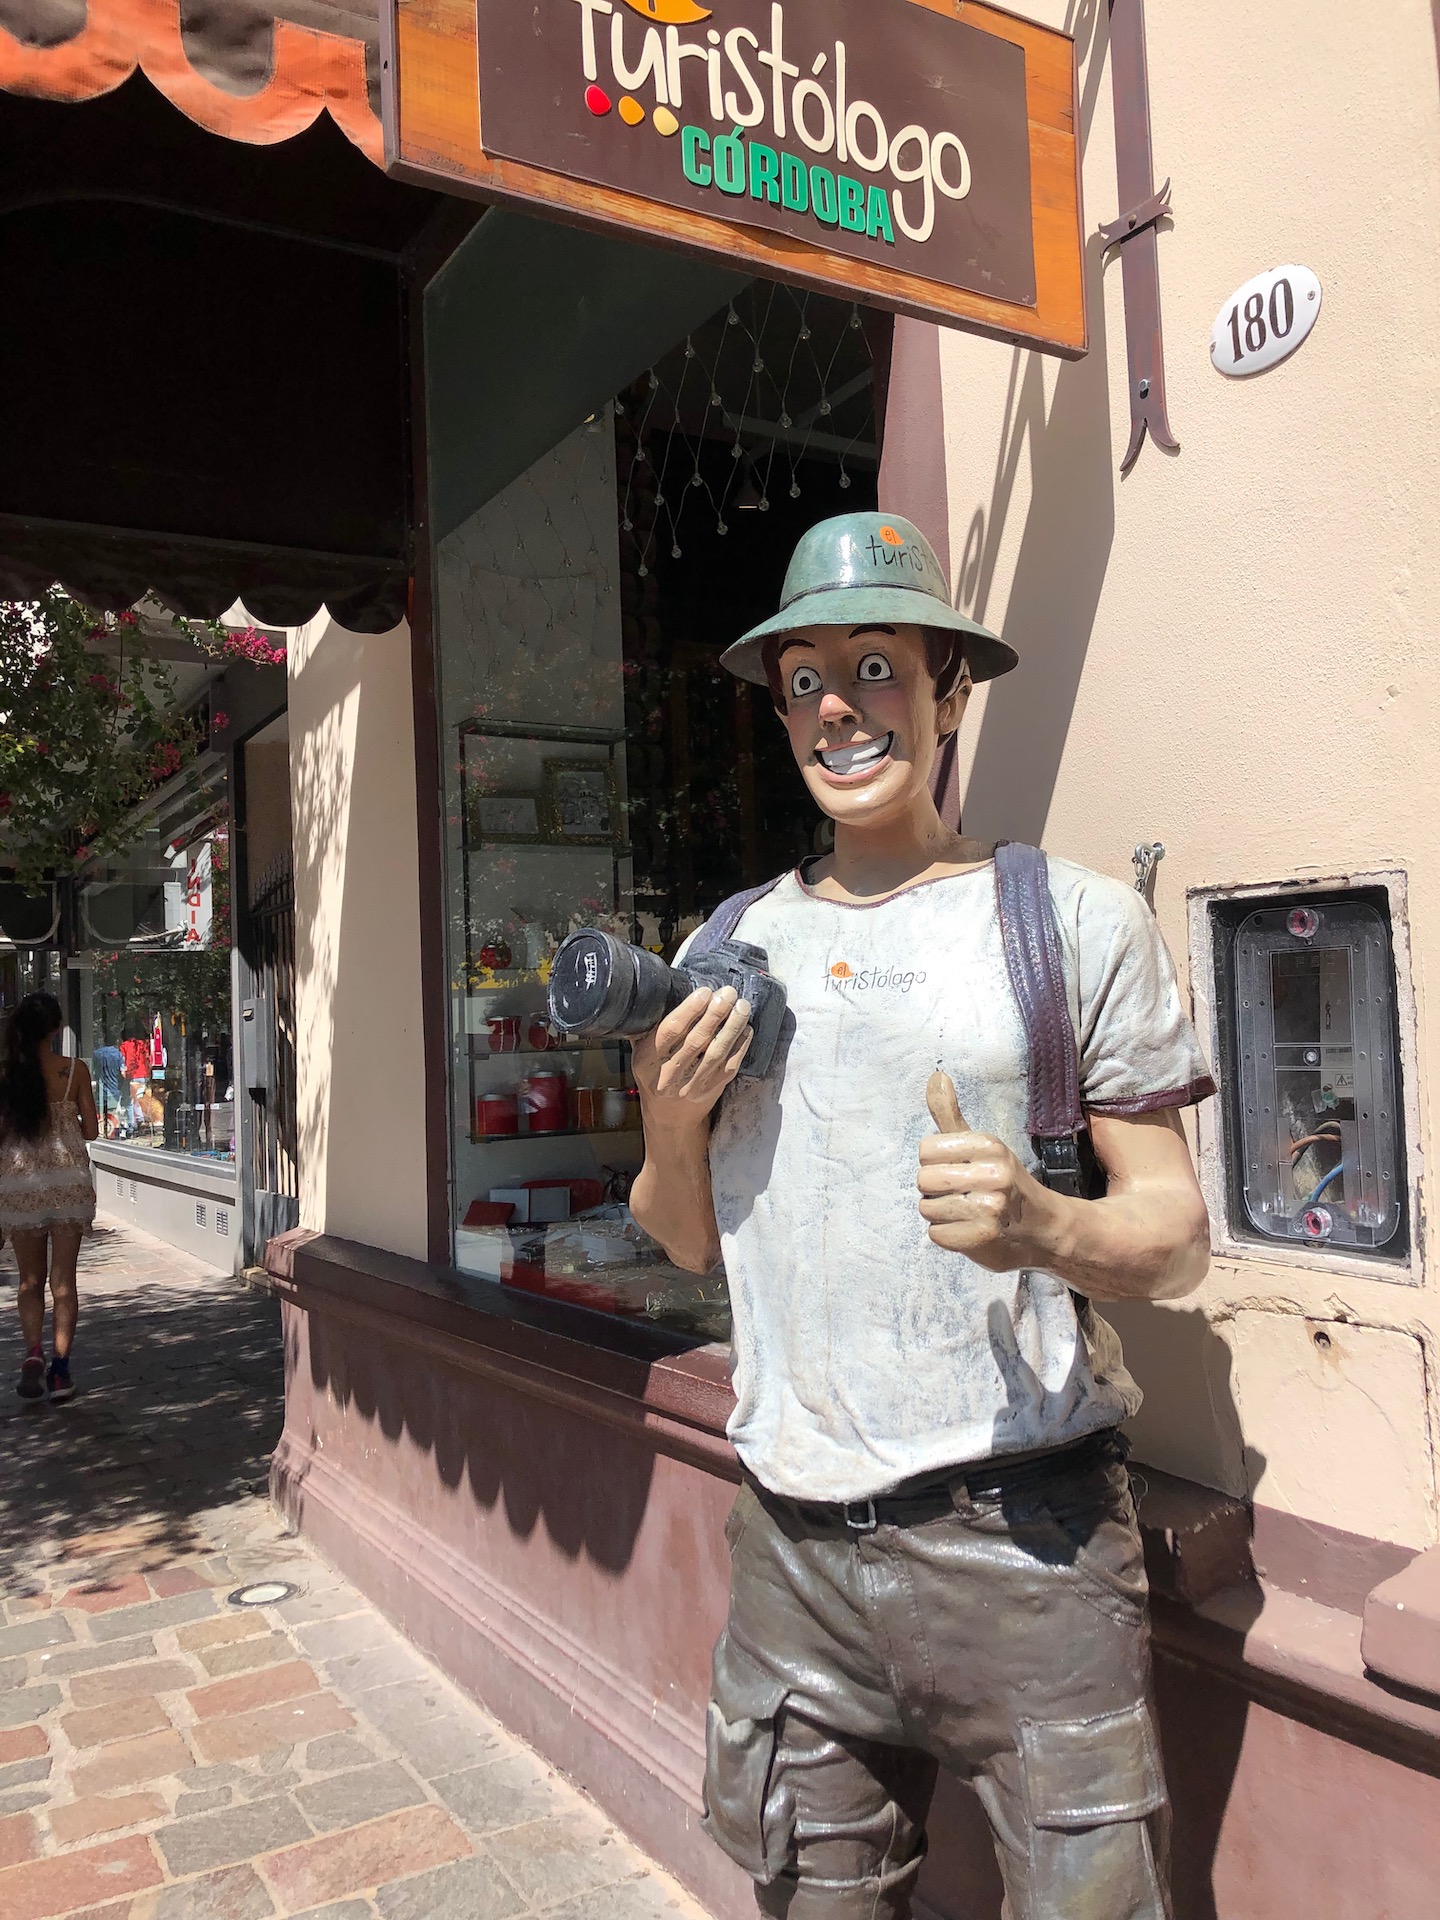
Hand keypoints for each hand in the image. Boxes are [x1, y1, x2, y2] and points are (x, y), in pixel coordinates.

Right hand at [631, 986, 753, 1127]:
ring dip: (731, 1027)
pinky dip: (740, 1045)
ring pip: (716, 1053)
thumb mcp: (641, 1050)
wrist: (668, 1114)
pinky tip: (746, 1028)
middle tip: (728, 994)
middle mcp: (669, 1074)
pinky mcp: (712, 1090)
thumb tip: (667, 992)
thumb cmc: (655, 1072)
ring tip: (742, 1006)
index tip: (704, 992)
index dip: (689, 1010)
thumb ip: (651, 1027)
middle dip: (715, 1014)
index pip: (670, 1031)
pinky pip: (729, 1065)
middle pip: (696, 1041)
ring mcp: (692, 1085)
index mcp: (648, 1060)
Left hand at [917, 1070, 1059, 1271]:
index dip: (935, 1162)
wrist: (1041, 1229)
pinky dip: (948, 1235)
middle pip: (922, 1180)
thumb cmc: (1001, 1181)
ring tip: (966, 1212)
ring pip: (927, 1208)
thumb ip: (950, 1112)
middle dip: (935, 1190)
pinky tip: (969, 1230)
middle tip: (962, 1193)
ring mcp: (989, 1208)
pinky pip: (935, 1234)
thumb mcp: (980, 1144)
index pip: (925, 1150)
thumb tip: (935, 1074)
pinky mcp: (981, 1238)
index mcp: (989, 1145)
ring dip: (941, 1214)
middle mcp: (992, 1174)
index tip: (958, 1170)